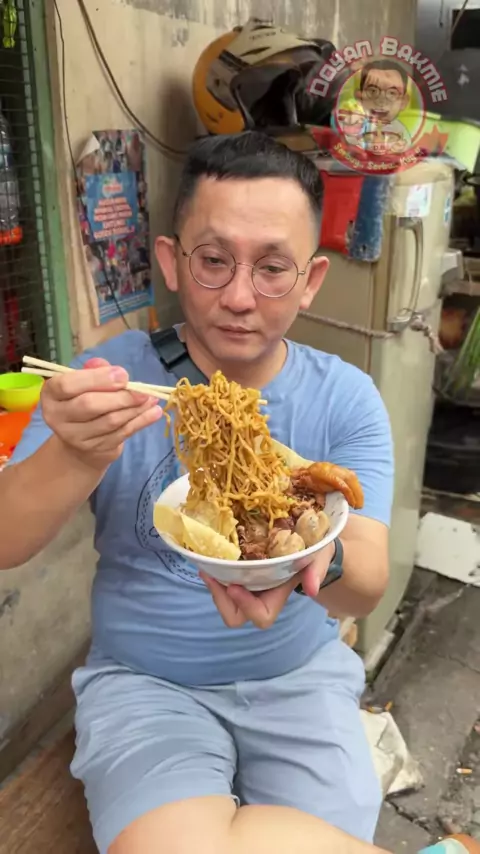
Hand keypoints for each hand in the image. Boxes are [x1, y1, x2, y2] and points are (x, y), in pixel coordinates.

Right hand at [41, 357, 161, 470]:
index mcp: (51, 394)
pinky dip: (141, 422)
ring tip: (152, 399)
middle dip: (120, 396)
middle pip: (90, 405)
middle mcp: (57, 417)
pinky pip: (121, 433)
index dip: (96, 379)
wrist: (79, 443)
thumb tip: (113, 369)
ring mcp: (75, 437)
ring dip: (135, 409)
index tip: (123, 375)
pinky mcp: (95, 449)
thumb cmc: (82, 401)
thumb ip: (96, 371)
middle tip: (143, 391)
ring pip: (109, 421)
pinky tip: (154, 413)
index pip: (68, 384)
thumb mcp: (84, 382)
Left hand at [200, 541, 334, 629]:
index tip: (234, 586)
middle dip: (221, 600)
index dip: (246, 606)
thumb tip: (312, 590)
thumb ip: (317, 570)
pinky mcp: (240, 576)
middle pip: (235, 617)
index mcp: (277, 597)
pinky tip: (210, 560)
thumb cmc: (314, 553)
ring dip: (214, 587)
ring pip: (224, 603)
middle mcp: (260, 597)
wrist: (308, 541)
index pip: (261, 615)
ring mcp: (248, 588)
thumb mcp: (319, 556)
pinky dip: (215, 575)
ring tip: (207, 567)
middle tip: (211, 576)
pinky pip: (222, 584)